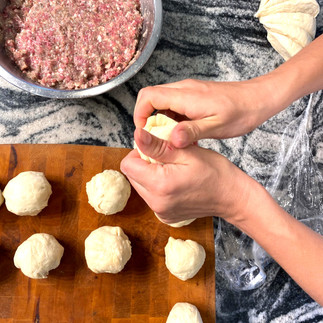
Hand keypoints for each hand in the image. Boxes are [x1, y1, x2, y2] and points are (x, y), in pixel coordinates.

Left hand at [120, 128, 255, 223]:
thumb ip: (157, 146)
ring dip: (150, 175)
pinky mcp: (165, 216)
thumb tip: (137, 135)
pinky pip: (151, 197)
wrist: (231, 197)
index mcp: (159, 185)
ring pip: (140, 186)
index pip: (128, 165)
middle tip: (166, 158)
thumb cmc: (214, 172)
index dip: (139, 152)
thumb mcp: (186, 152)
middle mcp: (156, 202)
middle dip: (144, 163)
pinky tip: (175, 182)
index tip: (156, 148)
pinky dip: (157, 187)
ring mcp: (160, 212)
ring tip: (172, 169)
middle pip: (132, 176)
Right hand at [134, 78, 277, 147]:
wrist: (258, 99)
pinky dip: (172, 120)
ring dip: (160, 121)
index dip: (139, 114)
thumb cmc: (241, 112)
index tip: (143, 132)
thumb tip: (171, 139)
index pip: (148, 96)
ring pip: (162, 103)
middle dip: (147, 119)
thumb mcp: (218, 126)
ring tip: (170, 139)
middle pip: (151, 98)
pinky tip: (183, 133)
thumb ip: (193, 131)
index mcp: (186, 95)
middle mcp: (183, 89)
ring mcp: (188, 91)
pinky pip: (173, 106)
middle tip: (155, 139)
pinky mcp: (193, 96)